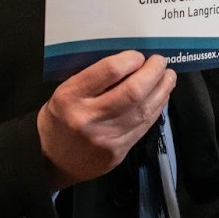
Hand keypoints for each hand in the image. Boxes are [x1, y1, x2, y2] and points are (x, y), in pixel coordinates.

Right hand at [38, 51, 175, 191]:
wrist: (50, 161)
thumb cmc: (59, 119)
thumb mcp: (64, 92)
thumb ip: (93, 78)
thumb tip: (128, 62)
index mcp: (71, 96)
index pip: (110, 71)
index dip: (131, 59)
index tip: (138, 55)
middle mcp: (89, 117)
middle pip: (133, 91)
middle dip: (153, 72)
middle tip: (160, 61)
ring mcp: (106, 138)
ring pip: (144, 110)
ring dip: (162, 90)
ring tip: (168, 76)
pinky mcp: (118, 152)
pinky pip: (144, 126)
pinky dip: (156, 108)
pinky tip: (161, 97)